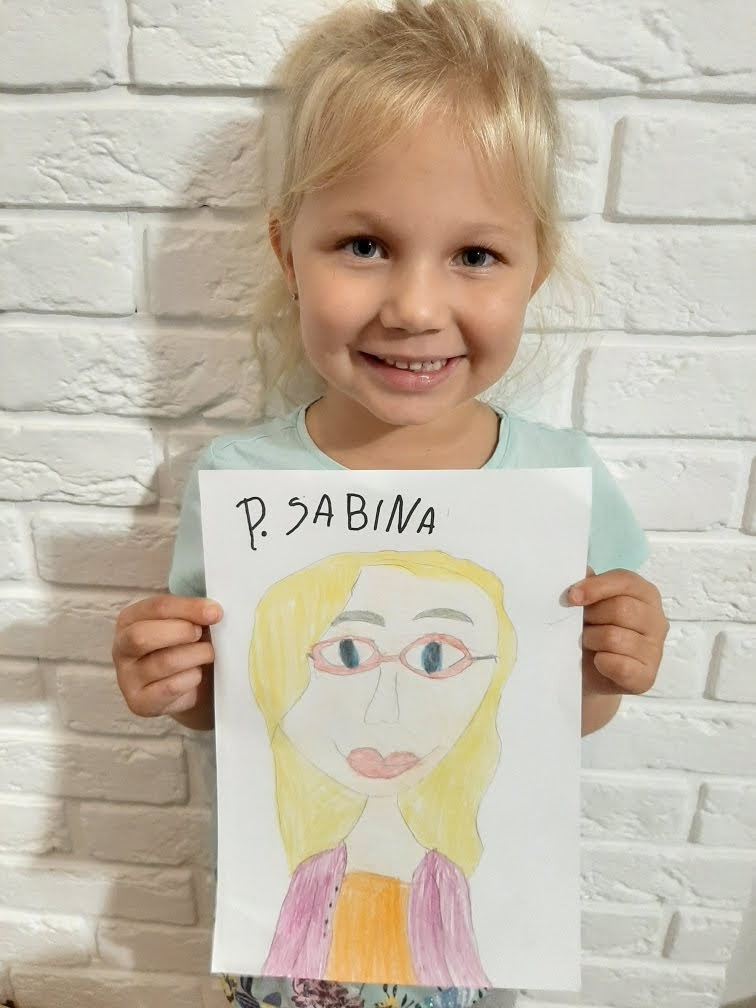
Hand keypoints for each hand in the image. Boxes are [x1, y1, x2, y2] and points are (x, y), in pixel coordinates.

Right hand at [112, 594, 221, 724]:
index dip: (188, 608)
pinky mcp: (140, 702)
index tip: (214, 612)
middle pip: (142, 636)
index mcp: (130, 619)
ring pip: (164, 662)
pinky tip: (196, 674)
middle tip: (201, 634)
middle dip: (182, 632)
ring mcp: (127, 678)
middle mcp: (121, 648)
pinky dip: (192, 678)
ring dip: (195, 655)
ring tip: (207, 654)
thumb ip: (195, 614)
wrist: (188, 685)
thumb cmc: (185, 646)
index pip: (156, 607)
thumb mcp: (187, 623)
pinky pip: (171, 687)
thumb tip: (212, 611)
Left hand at [568, 568, 667, 698]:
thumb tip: (584, 571)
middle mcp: (657, 620)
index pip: (625, 580)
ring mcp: (655, 650)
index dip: (596, 587)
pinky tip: (599, 662)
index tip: (571, 597)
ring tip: (588, 644)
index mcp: (645, 594)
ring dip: (592, 640)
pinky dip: (601, 663)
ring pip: (614, 637)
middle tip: (581, 625)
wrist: (591, 675)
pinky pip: (618, 665)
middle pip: (620, 609)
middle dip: (591, 617)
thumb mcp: (589, 605)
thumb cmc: (593, 632)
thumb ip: (589, 586)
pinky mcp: (646, 677)